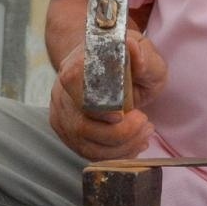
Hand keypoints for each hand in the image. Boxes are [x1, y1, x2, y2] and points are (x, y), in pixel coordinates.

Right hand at [49, 30, 168, 161]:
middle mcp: (61, 89)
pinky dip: (113, 153)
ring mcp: (61, 113)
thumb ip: (142, 54)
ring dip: (120, 146)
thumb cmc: (130, 62)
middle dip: (119, 133)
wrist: (112, 69)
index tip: (124, 114)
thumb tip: (135, 51)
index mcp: (76, 63)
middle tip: (145, 124)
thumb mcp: (144, 53)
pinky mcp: (66, 131)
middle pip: (81, 125)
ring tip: (144, 134)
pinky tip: (133, 144)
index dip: (99, 107)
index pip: (76, 88)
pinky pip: (87, 151)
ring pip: (84, 143)